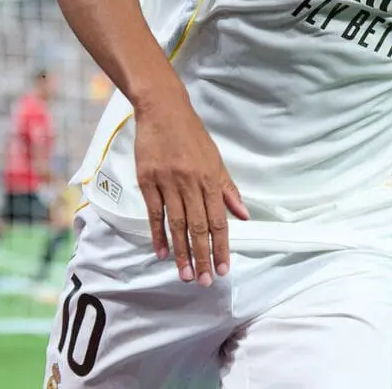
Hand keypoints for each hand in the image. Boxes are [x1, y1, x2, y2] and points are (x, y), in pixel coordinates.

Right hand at [134, 93, 248, 286]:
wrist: (164, 111)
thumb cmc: (192, 136)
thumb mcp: (216, 160)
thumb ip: (228, 189)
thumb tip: (244, 215)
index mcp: (210, 179)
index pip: (219, 220)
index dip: (222, 246)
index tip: (223, 268)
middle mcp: (190, 183)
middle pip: (198, 226)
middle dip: (203, 256)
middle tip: (204, 281)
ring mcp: (168, 182)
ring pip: (176, 223)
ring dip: (182, 251)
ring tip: (186, 274)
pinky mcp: (147, 181)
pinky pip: (154, 213)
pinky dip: (158, 234)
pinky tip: (162, 252)